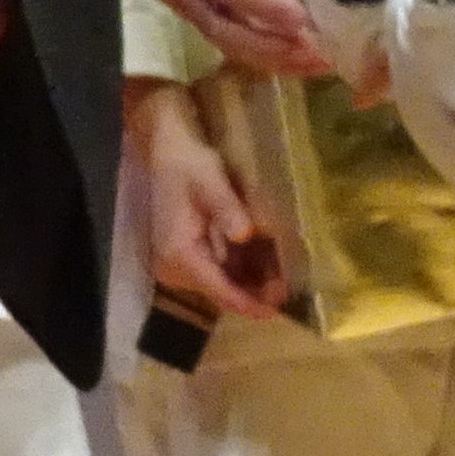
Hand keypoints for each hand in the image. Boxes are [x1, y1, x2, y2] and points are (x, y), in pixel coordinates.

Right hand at [46, 0, 337, 76]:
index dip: (267, 7)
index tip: (306, 20)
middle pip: (229, 33)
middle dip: (277, 52)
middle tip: (325, 59)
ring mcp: (180, 3)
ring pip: (225, 42)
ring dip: (270, 59)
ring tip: (315, 64)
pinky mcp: (182, 9)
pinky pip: (220, 38)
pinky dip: (254, 50)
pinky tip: (287, 52)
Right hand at [124, 81, 286, 320]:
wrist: (165, 146)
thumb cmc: (188, 161)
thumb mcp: (210, 181)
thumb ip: (227, 209)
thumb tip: (244, 234)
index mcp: (179, 254)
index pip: (218, 290)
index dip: (249, 302)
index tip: (277, 309)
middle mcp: (175, 266)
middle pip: (220, 292)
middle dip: (254, 293)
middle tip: (289, 289)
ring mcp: (179, 262)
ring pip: (220, 283)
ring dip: (250, 282)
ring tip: (283, 278)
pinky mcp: (187, 254)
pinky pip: (217, 269)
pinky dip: (240, 268)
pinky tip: (266, 263)